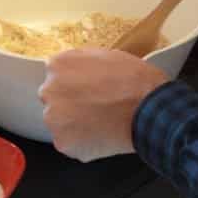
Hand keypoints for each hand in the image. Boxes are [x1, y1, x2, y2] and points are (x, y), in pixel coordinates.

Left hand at [39, 48, 169, 161]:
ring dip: (75, 124)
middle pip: (55, 99)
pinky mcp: (63, 143)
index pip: (57, 75)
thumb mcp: (106, 54)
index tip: (88, 89)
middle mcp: (49, 91)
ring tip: (101, 122)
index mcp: (57, 65)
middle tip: (96, 107)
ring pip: (61, 122)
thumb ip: (81, 60)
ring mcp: (54, 119)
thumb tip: (73, 69)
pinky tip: (102, 134)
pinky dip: (83, 142)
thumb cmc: (133, 81)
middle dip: (71, 103)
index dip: (75, 83)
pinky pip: (70, 143)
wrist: (149, 109)